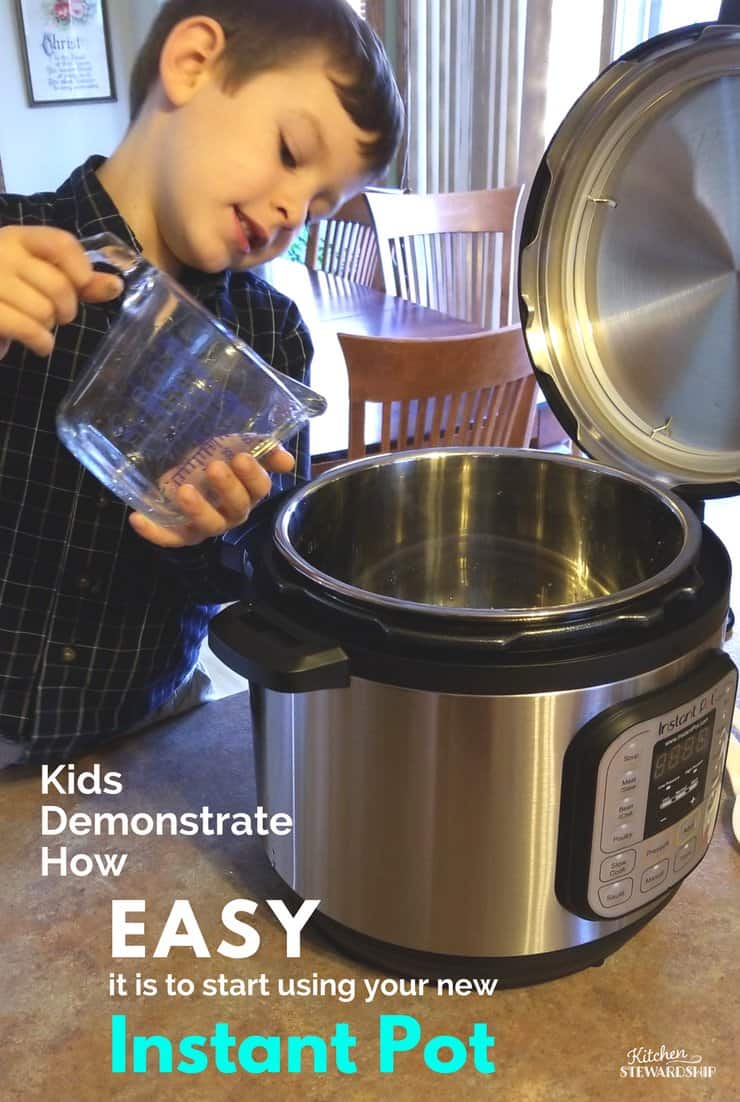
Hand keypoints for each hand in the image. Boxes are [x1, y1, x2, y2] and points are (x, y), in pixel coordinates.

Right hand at [0, 225, 123, 358]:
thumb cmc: (9, 292)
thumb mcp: (40, 276)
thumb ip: (78, 280)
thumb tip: (116, 285)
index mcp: (17, 238)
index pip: (61, 243)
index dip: (82, 268)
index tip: (83, 285)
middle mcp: (2, 253)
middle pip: (59, 285)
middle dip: (66, 309)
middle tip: (57, 315)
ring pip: (44, 311)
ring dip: (49, 327)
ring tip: (38, 326)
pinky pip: (28, 329)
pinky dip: (41, 342)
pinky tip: (40, 345)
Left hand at [127, 447, 295, 547]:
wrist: (182, 476)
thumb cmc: (214, 461)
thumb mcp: (234, 446)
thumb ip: (260, 449)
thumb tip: (287, 461)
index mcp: (248, 493)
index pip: (260, 489)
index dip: (252, 475)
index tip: (240, 457)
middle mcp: (231, 513)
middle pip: (236, 507)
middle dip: (227, 488)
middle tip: (214, 467)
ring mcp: (206, 526)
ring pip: (208, 525)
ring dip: (198, 509)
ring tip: (184, 490)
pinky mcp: (181, 534)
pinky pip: (170, 538)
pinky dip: (154, 532)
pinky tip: (137, 519)